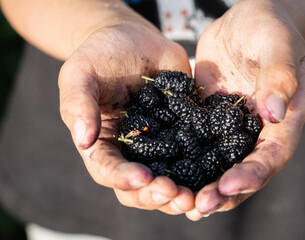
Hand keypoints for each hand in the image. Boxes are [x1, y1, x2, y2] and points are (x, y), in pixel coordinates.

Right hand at [59, 22, 194, 213]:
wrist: (135, 39)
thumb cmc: (101, 55)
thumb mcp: (81, 74)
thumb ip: (78, 104)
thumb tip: (83, 140)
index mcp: (104, 144)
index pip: (108, 170)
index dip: (124, 178)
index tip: (143, 177)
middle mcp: (132, 152)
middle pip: (140, 187)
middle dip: (157, 195)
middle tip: (178, 195)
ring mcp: (160, 145)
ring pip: (169, 179)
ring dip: (181, 193)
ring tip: (196, 197)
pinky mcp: (184, 132)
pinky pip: (195, 155)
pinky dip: (205, 170)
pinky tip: (217, 175)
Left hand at [186, 0, 304, 219]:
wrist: (247, 22)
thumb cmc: (271, 28)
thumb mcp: (279, 46)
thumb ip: (280, 77)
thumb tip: (275, 114)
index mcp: (283, 121)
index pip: (271, 156)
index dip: (251, 174)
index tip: (228, 184)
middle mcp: (257, 132)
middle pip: (243, 171)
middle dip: (222, 191)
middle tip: (198, 205)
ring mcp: (230, 128)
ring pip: (217, 164)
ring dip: (200, 183)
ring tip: (178, 199)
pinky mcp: (207, 119)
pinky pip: (196, 143)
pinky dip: (183, 159)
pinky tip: (165, 171)